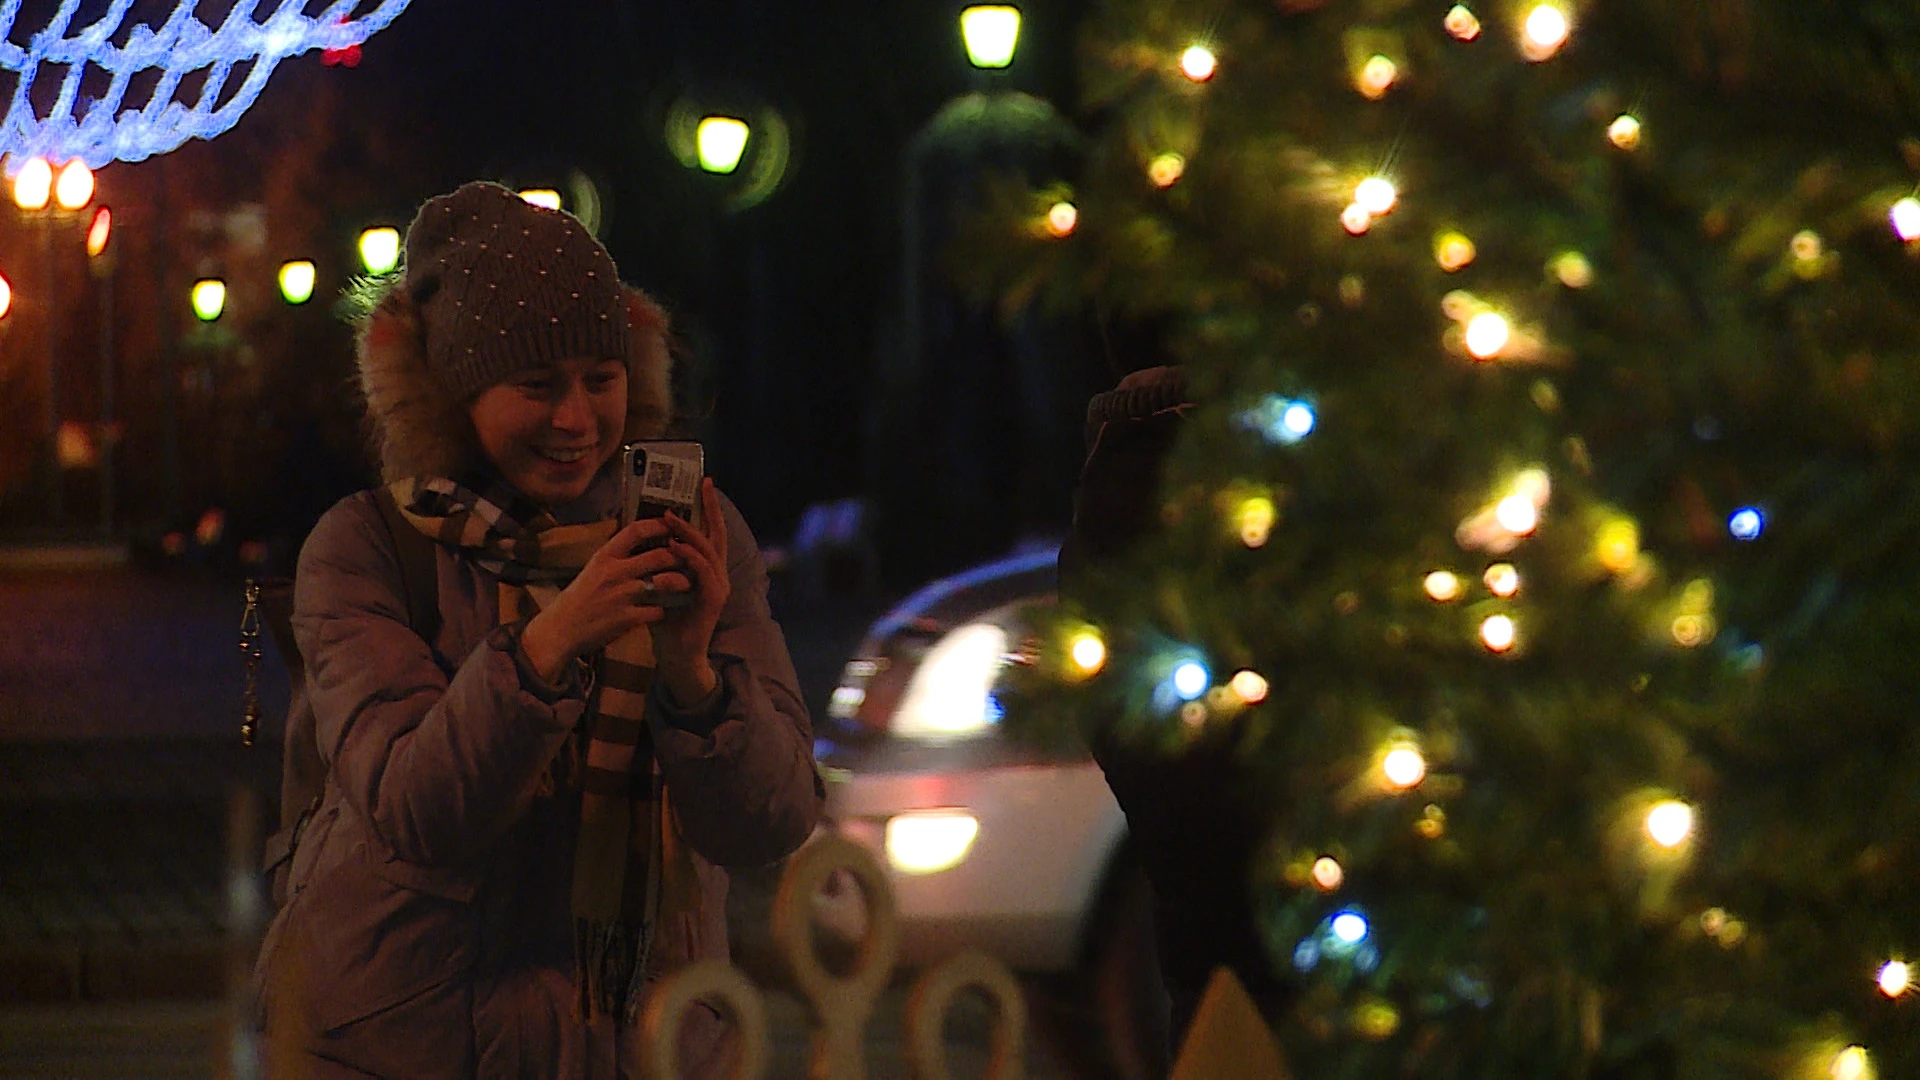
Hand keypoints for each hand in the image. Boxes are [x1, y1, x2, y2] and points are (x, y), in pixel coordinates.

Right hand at [517, 516, 684, 683]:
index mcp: (604, 556)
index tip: (672, 525)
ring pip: (666, 582)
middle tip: (689, 558)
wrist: (560, 631)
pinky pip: (657, 610)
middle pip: (660, 556)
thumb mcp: (592, 570)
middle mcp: (615, 572)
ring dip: (680, 582)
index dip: (658, 526)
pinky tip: (664, 611)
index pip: (636, 531)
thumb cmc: (576, 600)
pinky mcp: (627, 618)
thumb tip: (636, 543)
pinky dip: (663, 610)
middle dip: (679, 557)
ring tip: (687, 583)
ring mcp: (623, 595)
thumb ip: (614, 558)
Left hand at [644, 478, 730, 704]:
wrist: (675, 656)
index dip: (710, 507)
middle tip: (697, 488)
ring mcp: (719, 587)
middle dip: (708, 509)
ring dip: (689, 533)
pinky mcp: (713, 601)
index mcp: (708, 569)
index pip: (711, 531)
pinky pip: (702, 573)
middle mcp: (718, 574)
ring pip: (708, 551)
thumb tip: (643, 533)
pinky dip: (689, 558)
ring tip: (671, 519)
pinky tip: (674, 549)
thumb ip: (660, 561)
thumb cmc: (665, 620)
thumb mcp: (661, 584)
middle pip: (717, 534)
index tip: (705, 483)